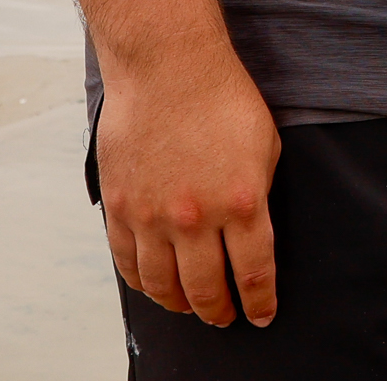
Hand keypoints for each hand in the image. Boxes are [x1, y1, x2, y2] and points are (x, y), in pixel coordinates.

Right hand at [95, 50, 282, 326]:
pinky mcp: (121, 207)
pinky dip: (142, 283)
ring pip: (163, 285)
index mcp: (242, 203)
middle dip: (220, 311)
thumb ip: (258, 194)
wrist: (169, 68)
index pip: (255, 272)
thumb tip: (253, 230)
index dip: (260, 301)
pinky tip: (155, 286)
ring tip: (191, 308)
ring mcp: (153, 216)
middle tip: (226, 318)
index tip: (262, 315)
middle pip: (206, 288)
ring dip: (180, 304)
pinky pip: (128, 262)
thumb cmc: (223, 99)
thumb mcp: (266, 147)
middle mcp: (196, 218)